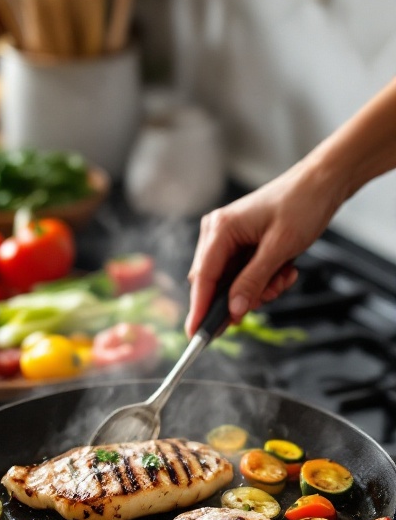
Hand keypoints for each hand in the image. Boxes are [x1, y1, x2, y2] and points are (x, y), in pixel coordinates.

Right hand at [185, 160, 341, 335]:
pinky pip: (244, 275)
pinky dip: (264, 280)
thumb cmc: (302, 205)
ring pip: (232, 283)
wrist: (322, 183)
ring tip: (284, 276)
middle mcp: (217, 233)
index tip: (196, 336)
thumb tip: (233, 312)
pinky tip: (284, 271)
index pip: (202, 278)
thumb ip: (253, 281)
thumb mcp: (280, 248)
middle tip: (268, 296)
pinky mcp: (241, 244)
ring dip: (258, 289)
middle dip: (241, 297)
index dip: (199, 309)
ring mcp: (228, 239)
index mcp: (220, 229)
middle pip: (214, 283)